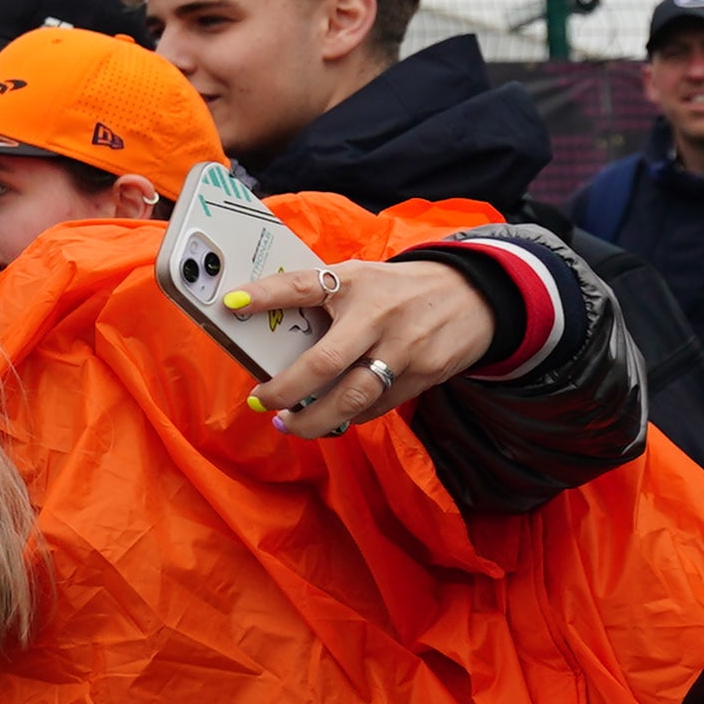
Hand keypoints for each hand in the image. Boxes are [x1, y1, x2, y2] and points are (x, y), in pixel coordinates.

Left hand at [235, 257, 498, 438]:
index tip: (230, 305)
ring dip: (314, 420)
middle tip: (261, 402)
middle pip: (324, 363)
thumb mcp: (362, 280)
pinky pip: (377, 406)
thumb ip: (325, 301)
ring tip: (289, 424)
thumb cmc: (398, 291)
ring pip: (352, 397)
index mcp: (356, 281)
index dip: (265, 294)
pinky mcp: (422, 376)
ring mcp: (403, 349)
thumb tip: (272, 331)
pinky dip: (349, 416)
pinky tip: (331, 418)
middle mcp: (378, 316)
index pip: (302, 286)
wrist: (473, 297)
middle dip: (286, 390)